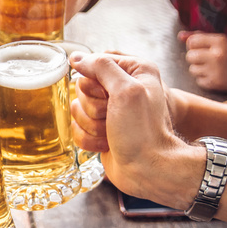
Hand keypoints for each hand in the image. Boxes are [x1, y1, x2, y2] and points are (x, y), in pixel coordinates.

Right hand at [69, 52, 202, 206]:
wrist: (148, 169)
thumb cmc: (143, 132)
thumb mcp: (126, 91)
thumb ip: (102, 67)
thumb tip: (77, 58)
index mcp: (134, 71)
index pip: (94, 64)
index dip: (95, 83)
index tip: (108, 97)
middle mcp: (122, 88)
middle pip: (82, 88)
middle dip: (93, 108)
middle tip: (112, 117)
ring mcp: (110, 111)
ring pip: (77, 109)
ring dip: (91, 125)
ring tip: (112, 133)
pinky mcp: (100, 130)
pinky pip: (77, 128)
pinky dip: (89, 139)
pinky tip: (107, 144)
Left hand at [179, 31, 226, 92]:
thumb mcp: (223, 41)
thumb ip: (201, 37)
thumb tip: (180, 36)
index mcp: (220, 41)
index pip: (192, 42)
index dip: (194, 46)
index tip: (202, 49)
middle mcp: (216, 55)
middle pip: (189, 56)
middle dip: (196, 58)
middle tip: (207, 59)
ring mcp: (215, 70)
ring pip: (192, 69)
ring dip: (199, 69)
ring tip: (212, 68)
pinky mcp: (216, 83)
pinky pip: (199, 81)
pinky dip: (204, 79)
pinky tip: (215, 76)